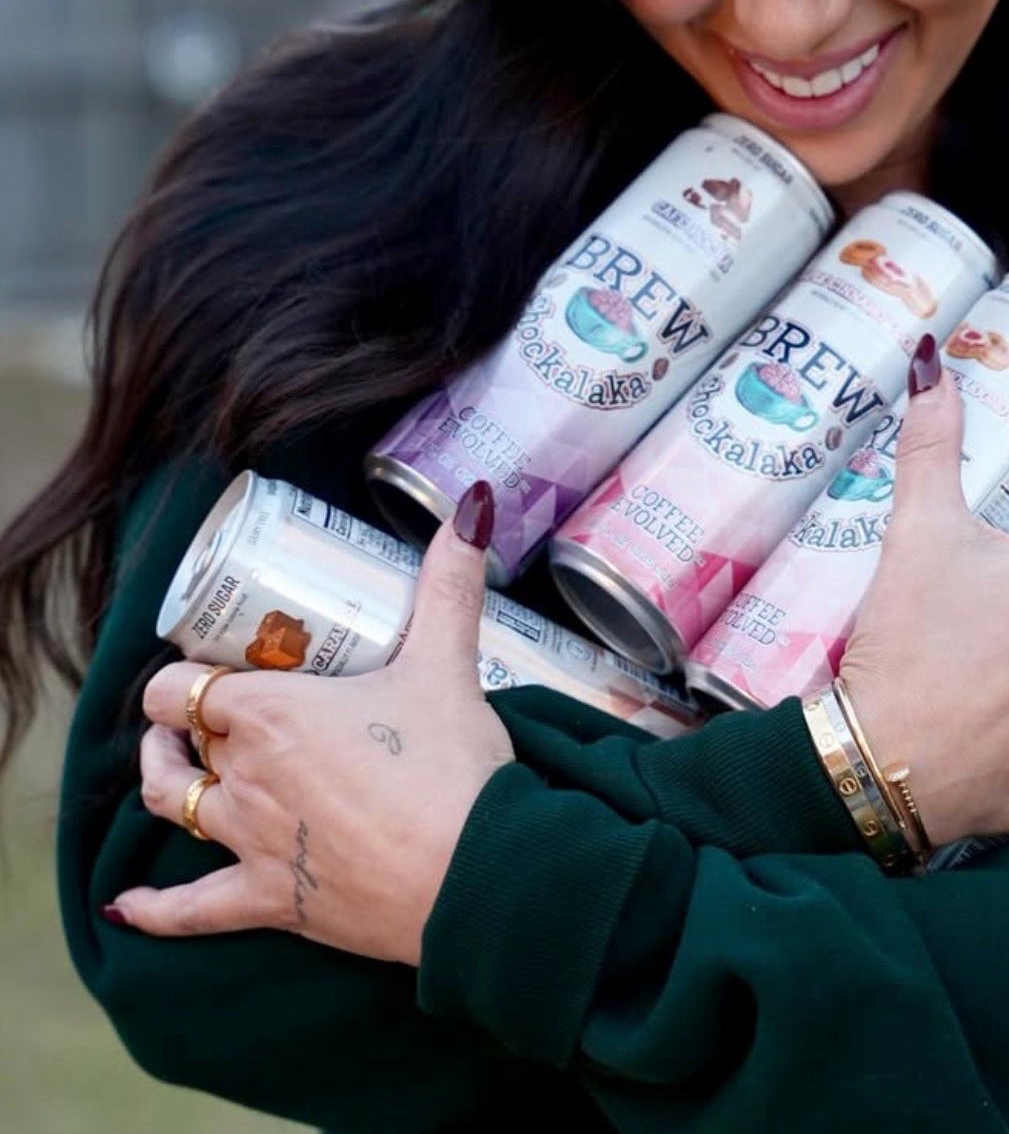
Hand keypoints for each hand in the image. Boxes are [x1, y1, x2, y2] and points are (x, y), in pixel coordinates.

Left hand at [106, 484, 515, 963]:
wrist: (471, 874)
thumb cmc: (450, 766)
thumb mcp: (448, 663)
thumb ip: (450, 583)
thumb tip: (469, 507)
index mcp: (270, 714)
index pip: (186, 686)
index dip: (189, 673)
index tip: (218, 664)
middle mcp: (244, 775)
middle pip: (187, 739)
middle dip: (191, 720)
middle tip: (220, 705)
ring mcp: (252, 842)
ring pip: (177, 806)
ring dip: (168, 782)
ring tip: (172, 765)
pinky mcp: (273, 900)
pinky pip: (192, 910)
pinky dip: (156, 911)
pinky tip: (125, 908)